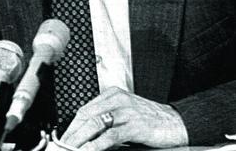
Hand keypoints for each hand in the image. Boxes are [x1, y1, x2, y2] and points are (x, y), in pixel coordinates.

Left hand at [60, 87, 188, 150]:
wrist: (178, 122)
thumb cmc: (152, 119)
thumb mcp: (126, 114)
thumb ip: (108, 120)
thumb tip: (88, 134)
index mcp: (112, 95)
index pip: (85, 109)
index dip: (72, 125)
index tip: (64, 137)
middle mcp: (117, 100)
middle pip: (86, 116)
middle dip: (72, 132)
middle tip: (62, 144)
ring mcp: (126, 112)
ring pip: (95, 124)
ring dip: (80, 138)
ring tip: (70, 148)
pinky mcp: (135, 126)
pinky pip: (111, 135)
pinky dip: (97, 144)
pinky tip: (89, 150)